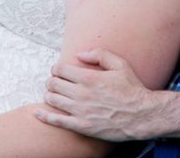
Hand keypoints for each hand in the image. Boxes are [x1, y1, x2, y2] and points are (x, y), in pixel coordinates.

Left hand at [36, 49, 164, 140]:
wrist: (141, 115)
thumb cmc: (132, 89)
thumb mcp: (120, 64)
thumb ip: (100, 54)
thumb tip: (80, 54)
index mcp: (90, 78)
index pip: (60, 69)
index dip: (56, 68)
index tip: (59, 70)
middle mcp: (82, 94)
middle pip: (53, 83)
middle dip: (52, 80)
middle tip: (55, 81)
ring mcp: (80, 111)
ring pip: (52, 99)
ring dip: (49, 94)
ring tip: (53, 93)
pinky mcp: (81, 126)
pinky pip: (56, 121)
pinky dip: (44, 115)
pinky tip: (37, 113)